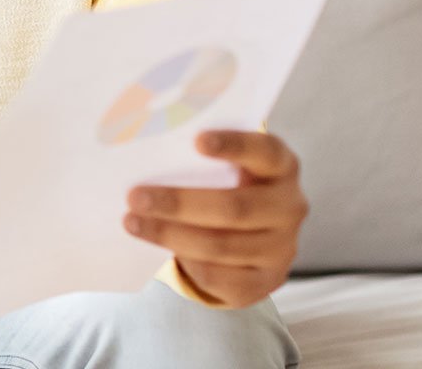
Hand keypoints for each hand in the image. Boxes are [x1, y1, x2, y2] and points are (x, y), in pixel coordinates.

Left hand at [124, 130, 307, 307]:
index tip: (197, 140)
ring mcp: (282, 247)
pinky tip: (160, 249)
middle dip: (179, 203)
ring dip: (170, 234)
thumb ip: (199, 158)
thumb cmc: (227, 186)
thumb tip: (141, 151)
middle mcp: (289, 207)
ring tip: (132, 222)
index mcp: (281, 168)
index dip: (235, 145)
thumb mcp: (223, 168)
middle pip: (235, 207)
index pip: (266, 152)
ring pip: (220, 245)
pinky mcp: (266, 280)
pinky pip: (220, 276)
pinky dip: (187, 263)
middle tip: (136, 196)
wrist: (252, 237)